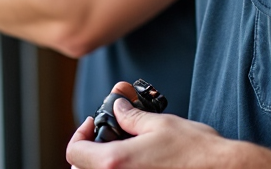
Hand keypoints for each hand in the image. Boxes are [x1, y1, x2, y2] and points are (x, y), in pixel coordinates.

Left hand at [67, 83, 234, 168]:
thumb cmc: (195, 151)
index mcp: (115, 162)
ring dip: (103, 163)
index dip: (80, 134)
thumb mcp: (158, 124)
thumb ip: (130, 116)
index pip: (75, 151)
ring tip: (122, 149)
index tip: (92, 125)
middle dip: (89, 151)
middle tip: (104, 137)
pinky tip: (138, 162)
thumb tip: (118, 107)